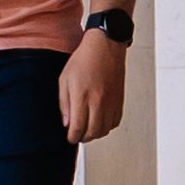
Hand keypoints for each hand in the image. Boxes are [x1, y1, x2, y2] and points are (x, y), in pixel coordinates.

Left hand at [58, 31, 127, 145]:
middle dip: (83, 138)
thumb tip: (66, 123)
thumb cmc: (84, 59)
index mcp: (82, 97)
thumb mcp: (64, 79)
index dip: (72, 137)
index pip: (77, 128)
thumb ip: (64, 103)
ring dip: (95, 134)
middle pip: (92, 133)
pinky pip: (115, 122)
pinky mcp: (119, 101)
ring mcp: (111, 102)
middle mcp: (98, 102)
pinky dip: (107, 127)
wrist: (105, 47)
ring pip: (105, 130)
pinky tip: (100, 121)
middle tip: (77, 135)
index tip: (69, 137)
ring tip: (87, 129)